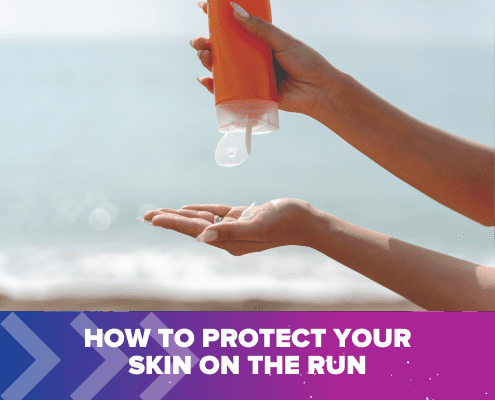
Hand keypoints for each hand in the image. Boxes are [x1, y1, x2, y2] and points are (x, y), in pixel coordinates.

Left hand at [141, 198, 313, 255]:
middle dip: (168, 221)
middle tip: (145, 216)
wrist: (305, 221)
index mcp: (229, 242)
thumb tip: (203, 236)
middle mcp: (228, 238)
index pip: (194, 231)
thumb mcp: (258, 226)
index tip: (152, 218)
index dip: (172, 223)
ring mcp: (234, 228)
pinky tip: (187, 209)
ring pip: (201, 221)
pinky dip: (201, 211)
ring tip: (159, 213)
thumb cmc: (284, 223)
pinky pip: (216, 214)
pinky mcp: (241, 219)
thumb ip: (231, 231)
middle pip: (192, 228)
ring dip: (180, 216)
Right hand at [191, 1, 336, 116]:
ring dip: (207, 62)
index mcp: (259, 41)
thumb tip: (235, 11)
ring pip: (222, 68)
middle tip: (199, 42)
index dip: (218, 18)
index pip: (235, 27)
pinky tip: (205, 81)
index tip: (204, 8)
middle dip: (206, 44)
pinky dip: (214, 87)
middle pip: (223, 49)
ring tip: (204, 57)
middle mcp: (252, 58)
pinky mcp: (251, 94)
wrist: (318, 91)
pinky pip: (229, 90)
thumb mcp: (283, 40)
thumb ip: (260, 28)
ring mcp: (250, 76)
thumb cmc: (306, 62)